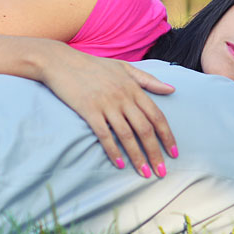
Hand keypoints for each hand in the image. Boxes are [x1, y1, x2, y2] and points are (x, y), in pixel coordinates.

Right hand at [39, 49, 177, 177]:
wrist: (60, 61)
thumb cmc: (93, 64)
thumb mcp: (124, 67)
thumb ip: (148, 79)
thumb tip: (172, 89)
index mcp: (133, 88)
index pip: (157, 115)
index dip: (167, 136)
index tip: (173, 153)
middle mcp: (123, 97)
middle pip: (145, 129)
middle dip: (155, 153)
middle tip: (161, 171)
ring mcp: (106, 104)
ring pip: (127, 135)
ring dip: (137, 157)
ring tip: (144, 173)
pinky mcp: (89, 110)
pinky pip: (104, 135)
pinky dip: (113, 151)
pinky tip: (120, 164)